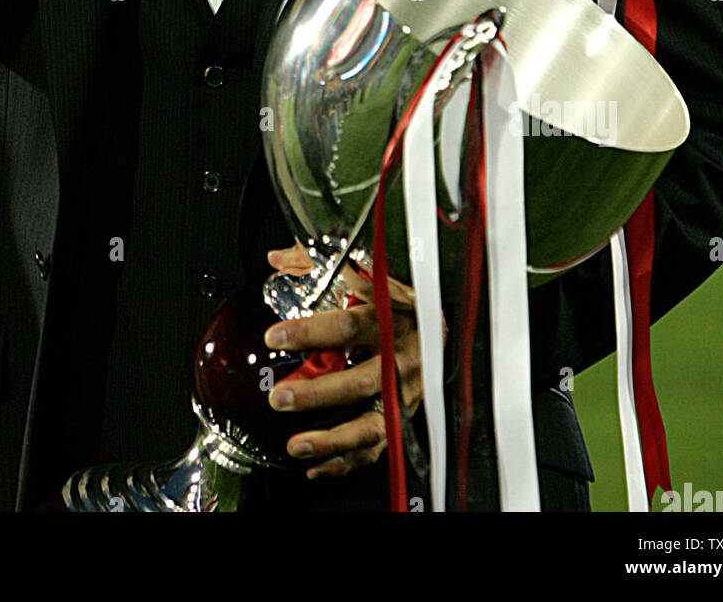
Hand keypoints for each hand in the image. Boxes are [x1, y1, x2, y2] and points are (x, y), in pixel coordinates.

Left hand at [264, 243, 434, 480]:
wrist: (447, 330)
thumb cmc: (402, 303)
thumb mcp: (369, 275)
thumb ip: (320, 264)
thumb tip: (280, 258)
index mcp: (391, 319)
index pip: (349, 326)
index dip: (310, 332)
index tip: (276, 336)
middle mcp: (400, 359)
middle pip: (360, 382)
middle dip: (317, 394)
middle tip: (281, 397)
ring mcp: (405, 394)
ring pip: (373, 424)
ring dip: (333, 439)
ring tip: (297, 444)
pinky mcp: (404, 418)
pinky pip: (376, 448)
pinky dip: (345, 461)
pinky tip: (315, 465)